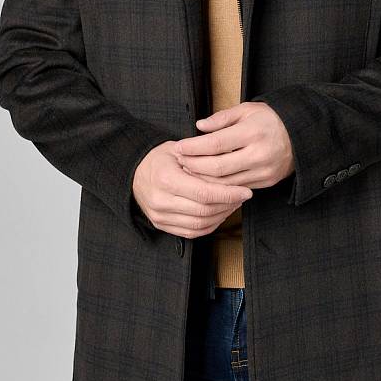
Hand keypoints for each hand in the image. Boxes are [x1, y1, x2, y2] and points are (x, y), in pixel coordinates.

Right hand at [132, 140, 252, 237]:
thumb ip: (202, 158)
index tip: (246, 191)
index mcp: (165, 178)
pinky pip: (192, 232)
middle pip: (204, 210)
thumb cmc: (160, 158)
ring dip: (222, 216)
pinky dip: (210, 225)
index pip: (204, 193)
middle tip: (242, 196)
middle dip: (228, 205)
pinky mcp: (162, 225)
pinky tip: (220, 213)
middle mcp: (161, 200)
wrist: (134, 173)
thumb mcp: (178, 149)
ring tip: (233, 203)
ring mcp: (160, 216)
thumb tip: (231, 164)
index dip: (228, 194)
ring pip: (200, 224)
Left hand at [174, 102, 294, 189]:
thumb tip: (199, 126)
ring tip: (189, 171)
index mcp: (253, 132)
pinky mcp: (266, 182)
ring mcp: (264, 171)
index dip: (193, 147)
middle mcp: (259, 154)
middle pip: (217, 168)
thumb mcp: (247, 109)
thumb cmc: (270, 119)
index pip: (215, 144)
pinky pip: (237, 189)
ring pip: (225, 183)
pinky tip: (207, 179)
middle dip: (194, 166)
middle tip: (179, 161)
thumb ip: (222, 118)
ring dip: (203, 179)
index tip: (178, 147)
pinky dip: (219, 186)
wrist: (301, 136)